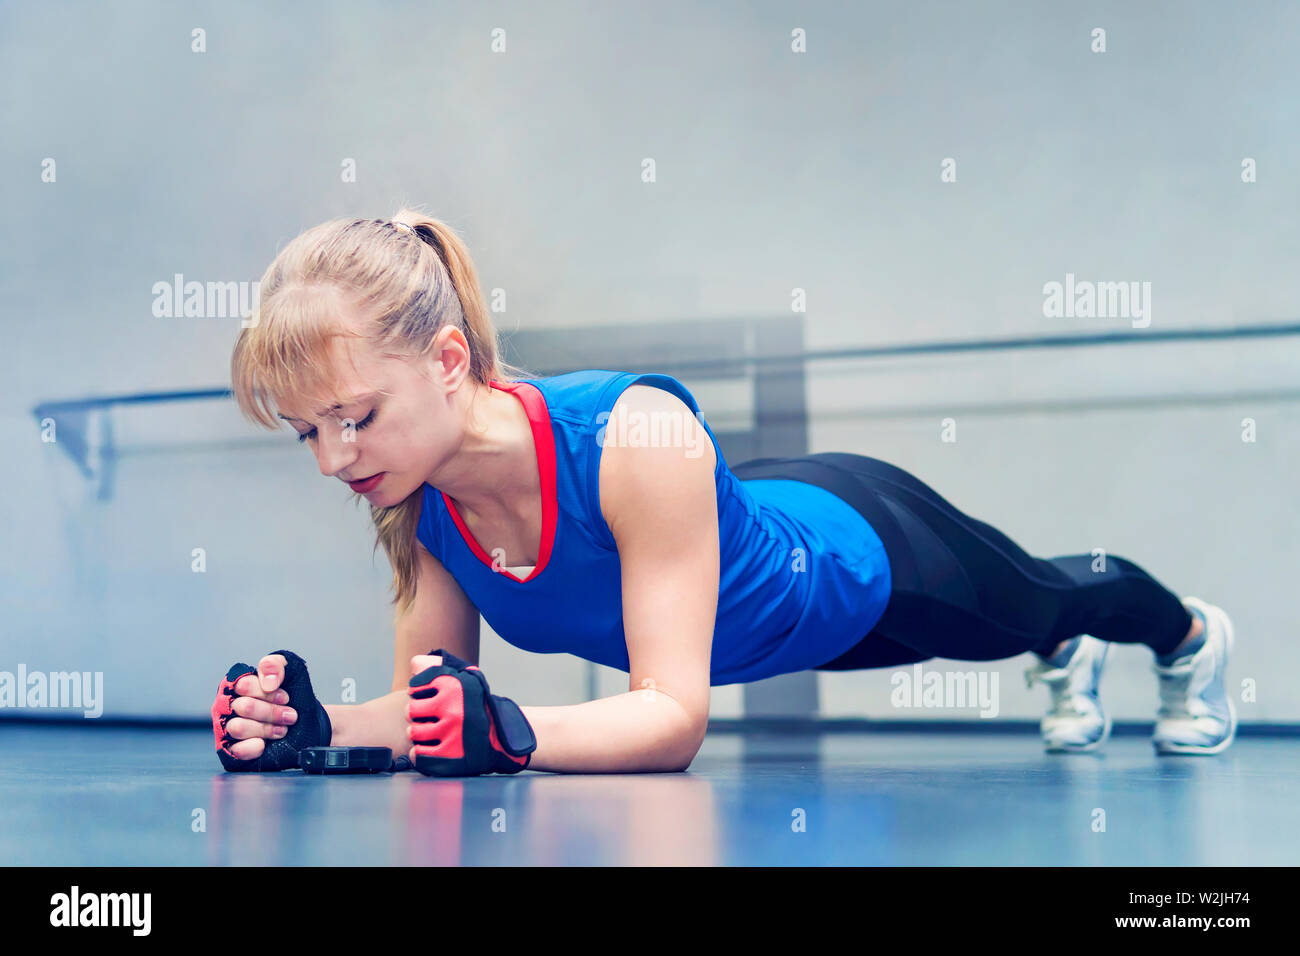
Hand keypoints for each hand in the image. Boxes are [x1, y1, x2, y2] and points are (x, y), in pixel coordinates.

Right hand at [212, 650, 332, 771]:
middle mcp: (228, 706)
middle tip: (290, 716)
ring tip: (281, 729)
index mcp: (237, 684)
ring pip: (238, 727)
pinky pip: (236, 750)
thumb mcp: (291, 672)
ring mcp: (228, 728)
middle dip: (272, 712)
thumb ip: (276, 665)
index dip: (269, 693)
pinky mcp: (232, 751)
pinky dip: (254, 747)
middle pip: (243, 706)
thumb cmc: (294, 697)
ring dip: (266, 729)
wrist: (307, 724)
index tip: (286, 698)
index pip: (243, 684)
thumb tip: (268, 682)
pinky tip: (265, 743)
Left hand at [406, 650, 536, 775]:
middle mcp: (453, 708)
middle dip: (416, 714)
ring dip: (419, 733)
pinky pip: (418, 754)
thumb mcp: (465, 678)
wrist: (502, 735)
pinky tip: (429, 748)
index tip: (427, 698)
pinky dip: (419, 753)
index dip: (418, 693)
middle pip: (410, 711)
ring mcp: (451, 734)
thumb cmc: (477, 704)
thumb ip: (438, 667)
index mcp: (455, 685)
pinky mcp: (450, 757)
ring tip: (430, 732)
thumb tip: (414, 664)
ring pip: (413, 733)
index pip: (414, 687)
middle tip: (427, 717)